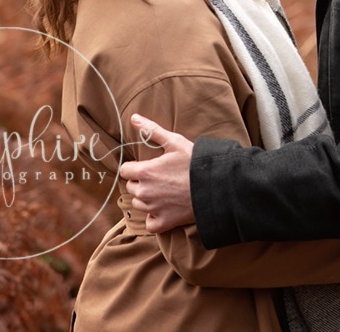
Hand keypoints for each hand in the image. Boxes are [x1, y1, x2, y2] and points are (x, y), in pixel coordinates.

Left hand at [118, 114, 195, 232]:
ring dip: (146, 199)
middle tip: (159, 178)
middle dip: (140, 182)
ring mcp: (153, 208)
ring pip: (138, 204)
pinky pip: (149, 223)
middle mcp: (145, 192)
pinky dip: (154, 217)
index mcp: (145, 172)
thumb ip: (152, 130)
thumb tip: (133, 118)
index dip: (135, 167)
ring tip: (163, 191)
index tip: (147, 166)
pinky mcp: (164, 222)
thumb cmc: (195, 162)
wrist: (214, 186)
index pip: (125, 171)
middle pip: (131, 187)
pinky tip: (164, 209)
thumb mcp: (174, 142)